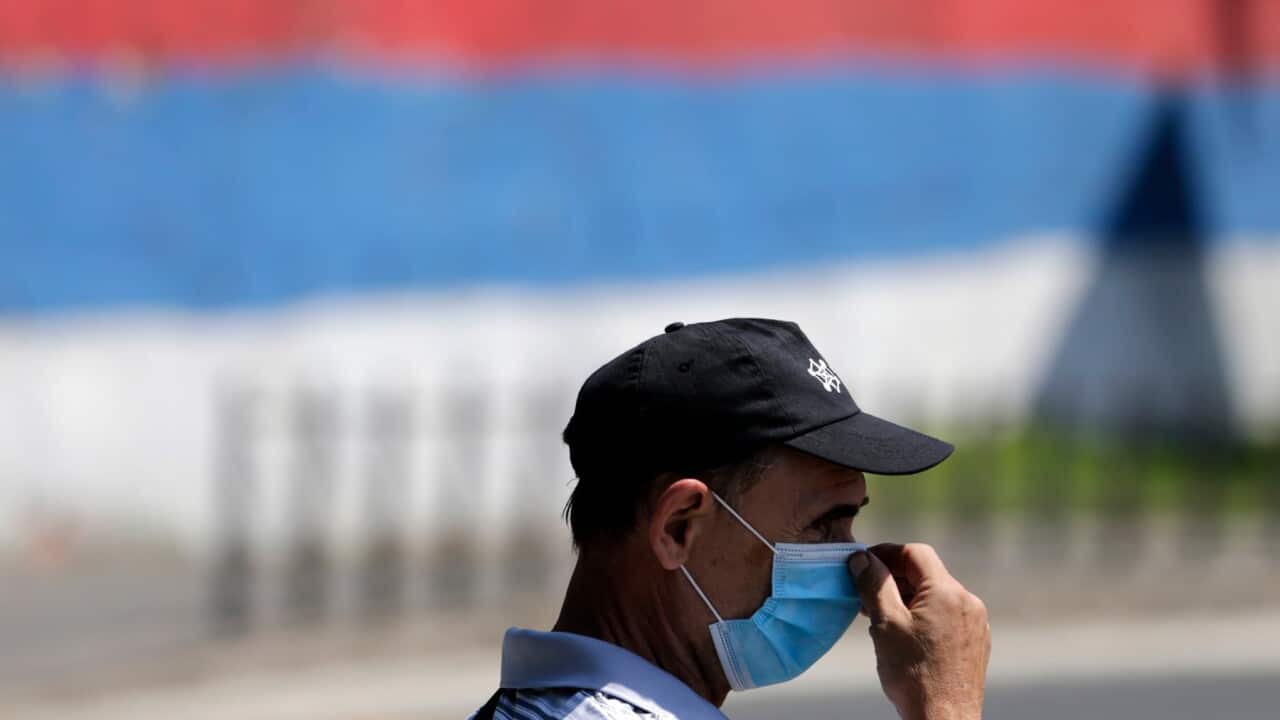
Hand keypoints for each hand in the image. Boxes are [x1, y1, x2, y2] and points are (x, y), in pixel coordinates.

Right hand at [848, 543, 989, 719]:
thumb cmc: (913, 674)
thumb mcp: (885, 624)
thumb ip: (874, 584)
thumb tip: (862, 558)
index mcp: (947, 592)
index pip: (915, 553)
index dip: (886, 553)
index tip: (863, 564)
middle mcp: (968, 602)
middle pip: (926, 574)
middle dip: (894, 578)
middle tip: (865, 594)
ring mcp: (975, 623)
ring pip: (936, 596)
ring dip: (908, 599)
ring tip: (881, 618)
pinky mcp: (975, 643)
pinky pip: (947, 616)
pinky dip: (924, 616)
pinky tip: (905, 636)